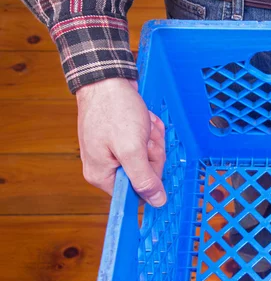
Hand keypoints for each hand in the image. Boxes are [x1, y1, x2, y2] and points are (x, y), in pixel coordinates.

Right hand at [76, 78, 166, 206]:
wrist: (107, 78)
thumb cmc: (114, 110)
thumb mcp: (132, 149)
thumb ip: (144, 178)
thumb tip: (157, 202)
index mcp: (102, 176)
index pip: (136, 194)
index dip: (150, 177)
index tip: (149, 157)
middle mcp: (105, 168)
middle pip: (145, 175)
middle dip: (152, 153)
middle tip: (145, 137)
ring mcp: (113, 153)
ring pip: (148, 159)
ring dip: (152, 141)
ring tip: (143, 126)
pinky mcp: (122, 141)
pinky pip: (145, 145)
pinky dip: (149, 133)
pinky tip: (145, 122)